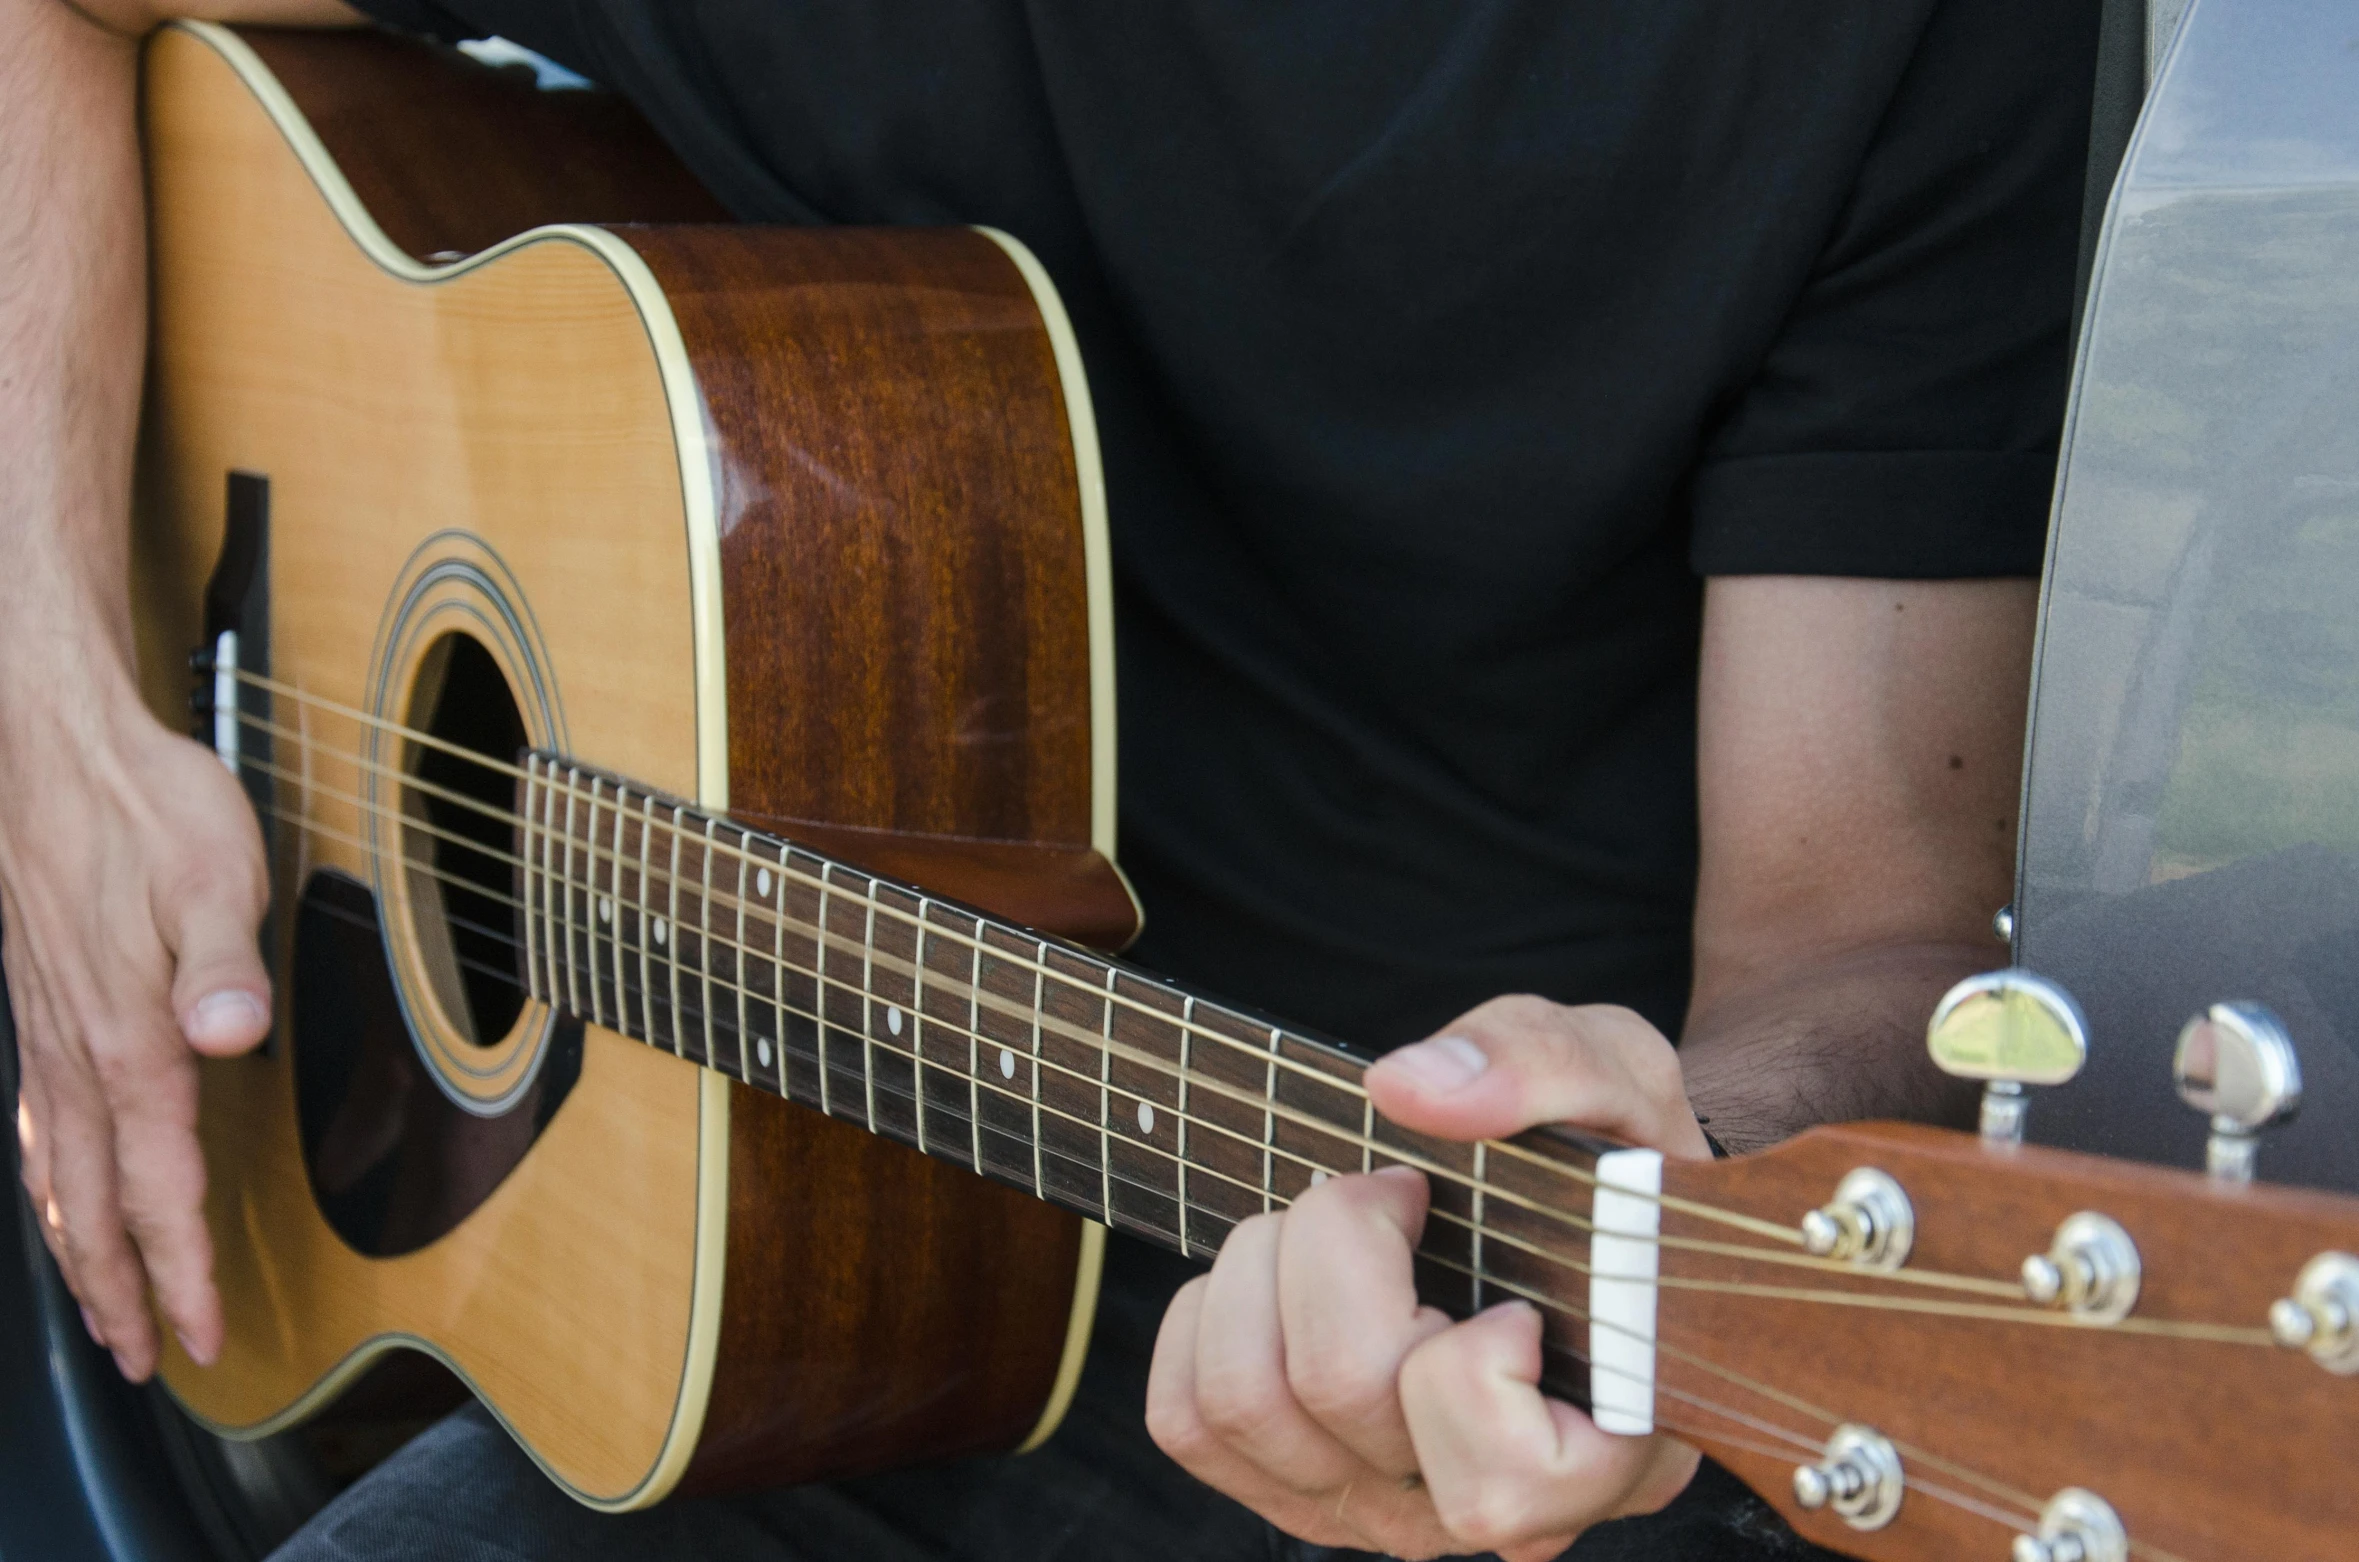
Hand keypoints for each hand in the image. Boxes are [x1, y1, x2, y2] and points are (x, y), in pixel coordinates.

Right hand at [3, 670, 270, 1379]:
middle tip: (146, 1363)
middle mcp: (80, 1054)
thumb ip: (224, 966)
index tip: (202, 1337)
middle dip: (124, 1294)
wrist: (54, 751)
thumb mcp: (215, 876)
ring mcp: (49, 1034)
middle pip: (98, 1208)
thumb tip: (231, 1036)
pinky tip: (56, 1194)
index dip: (182, 1273)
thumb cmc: (147, 808)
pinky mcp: (39, 1007)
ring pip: (60, 1175)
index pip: (158, 1189)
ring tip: (102, 1314)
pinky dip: (50, 1183)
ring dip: (81, 1254)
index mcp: (131, 1040)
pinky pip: (39, 1123)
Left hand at [1145, 996, 1708, 1559]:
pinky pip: (1187, 1418)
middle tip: (1396, 1193)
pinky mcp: (1294, 1486)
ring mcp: (1382, 1506)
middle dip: (1338, 1235)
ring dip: (1260, 1268)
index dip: (1469, 1354)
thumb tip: (1408, 1090)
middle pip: (1339, 1388)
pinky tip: (1281, 1281)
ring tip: (1336, 1229)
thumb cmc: (1611, 1165)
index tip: (1505, 1285)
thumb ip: (1543, 1065)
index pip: (1494, 1475)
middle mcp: (1486, 1509)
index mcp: (1604, 1453)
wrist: (1581, 1217)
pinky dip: (1205, 1317)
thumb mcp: (1623, 1079)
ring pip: (1242, 1403)